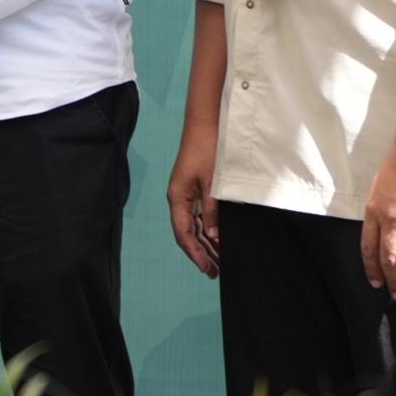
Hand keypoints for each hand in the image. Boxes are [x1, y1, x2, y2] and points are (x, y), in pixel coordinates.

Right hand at [166, 123, 222, 276]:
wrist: (206, 123)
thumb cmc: (207, 148)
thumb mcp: (212, 182)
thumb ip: (212, 210)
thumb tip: (213, 237)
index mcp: (177, 197)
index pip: (183, 233)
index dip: (195, 253)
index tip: (208, 268)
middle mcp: (179, 198)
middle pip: (187, 233)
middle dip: (200, 253)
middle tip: (215, 272)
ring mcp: (187, 193)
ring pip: (193, 226)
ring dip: (205, 243)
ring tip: (218, 260)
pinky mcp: (196, 188)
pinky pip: (199, 215)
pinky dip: (208, 229)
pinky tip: (218, 238)